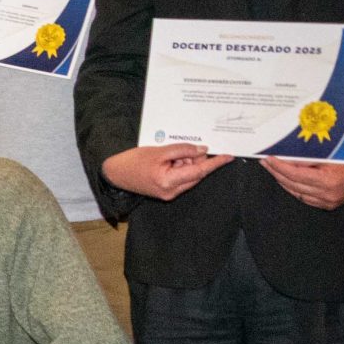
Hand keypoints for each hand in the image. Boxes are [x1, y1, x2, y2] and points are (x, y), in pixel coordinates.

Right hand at [101, 143, 233, 201]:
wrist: (115, 173)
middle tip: (186, 149)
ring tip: (170, 155)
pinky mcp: (166, 193)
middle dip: (196, 161)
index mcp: (169, 182)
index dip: (215, 163)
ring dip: (186, 164)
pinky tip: (170, 161)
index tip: (228, 157)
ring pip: (189, 177)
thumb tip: (202, 151)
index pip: (199, 172)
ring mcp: (169, 194)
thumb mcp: (159, 151)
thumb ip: (183, 150)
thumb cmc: (133, 161)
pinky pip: (182, 179)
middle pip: (196, 175)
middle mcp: (171, 192)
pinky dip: (180, 168)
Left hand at [266, 150, 343, 210]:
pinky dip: (292, 187)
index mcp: (328, 180)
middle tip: (266, 162)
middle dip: (276, 172)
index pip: (296, 174)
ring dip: (282, 179)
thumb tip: (287, 156)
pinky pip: (302, 197)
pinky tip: (285, 179)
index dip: (280, 166)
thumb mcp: (333, 154)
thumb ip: (310, 157)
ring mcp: (325, 202)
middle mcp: (326, 194)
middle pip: (292, 183)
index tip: (269, 158)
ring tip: (272, 169)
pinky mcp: (325, 205)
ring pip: (295, 191)